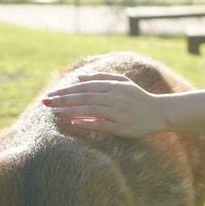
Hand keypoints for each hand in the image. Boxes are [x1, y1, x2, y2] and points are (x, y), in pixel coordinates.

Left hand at [41, 73, 165, 136]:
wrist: (159, 112)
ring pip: (90, 110)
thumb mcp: (122, 82)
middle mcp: (114, 98)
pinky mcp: (121, 127)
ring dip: (70, 110)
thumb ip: (101, 78)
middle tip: (46, 102)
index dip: (66, 90)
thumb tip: (79, 78)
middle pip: (84, 97)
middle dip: (63, 100)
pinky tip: (73, 122)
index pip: (84, 87)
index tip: (51, 94)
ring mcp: (118, 112)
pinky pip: (101, 125)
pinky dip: (87, 123)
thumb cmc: (138, 97)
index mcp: (113, 86)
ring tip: (54, 112)